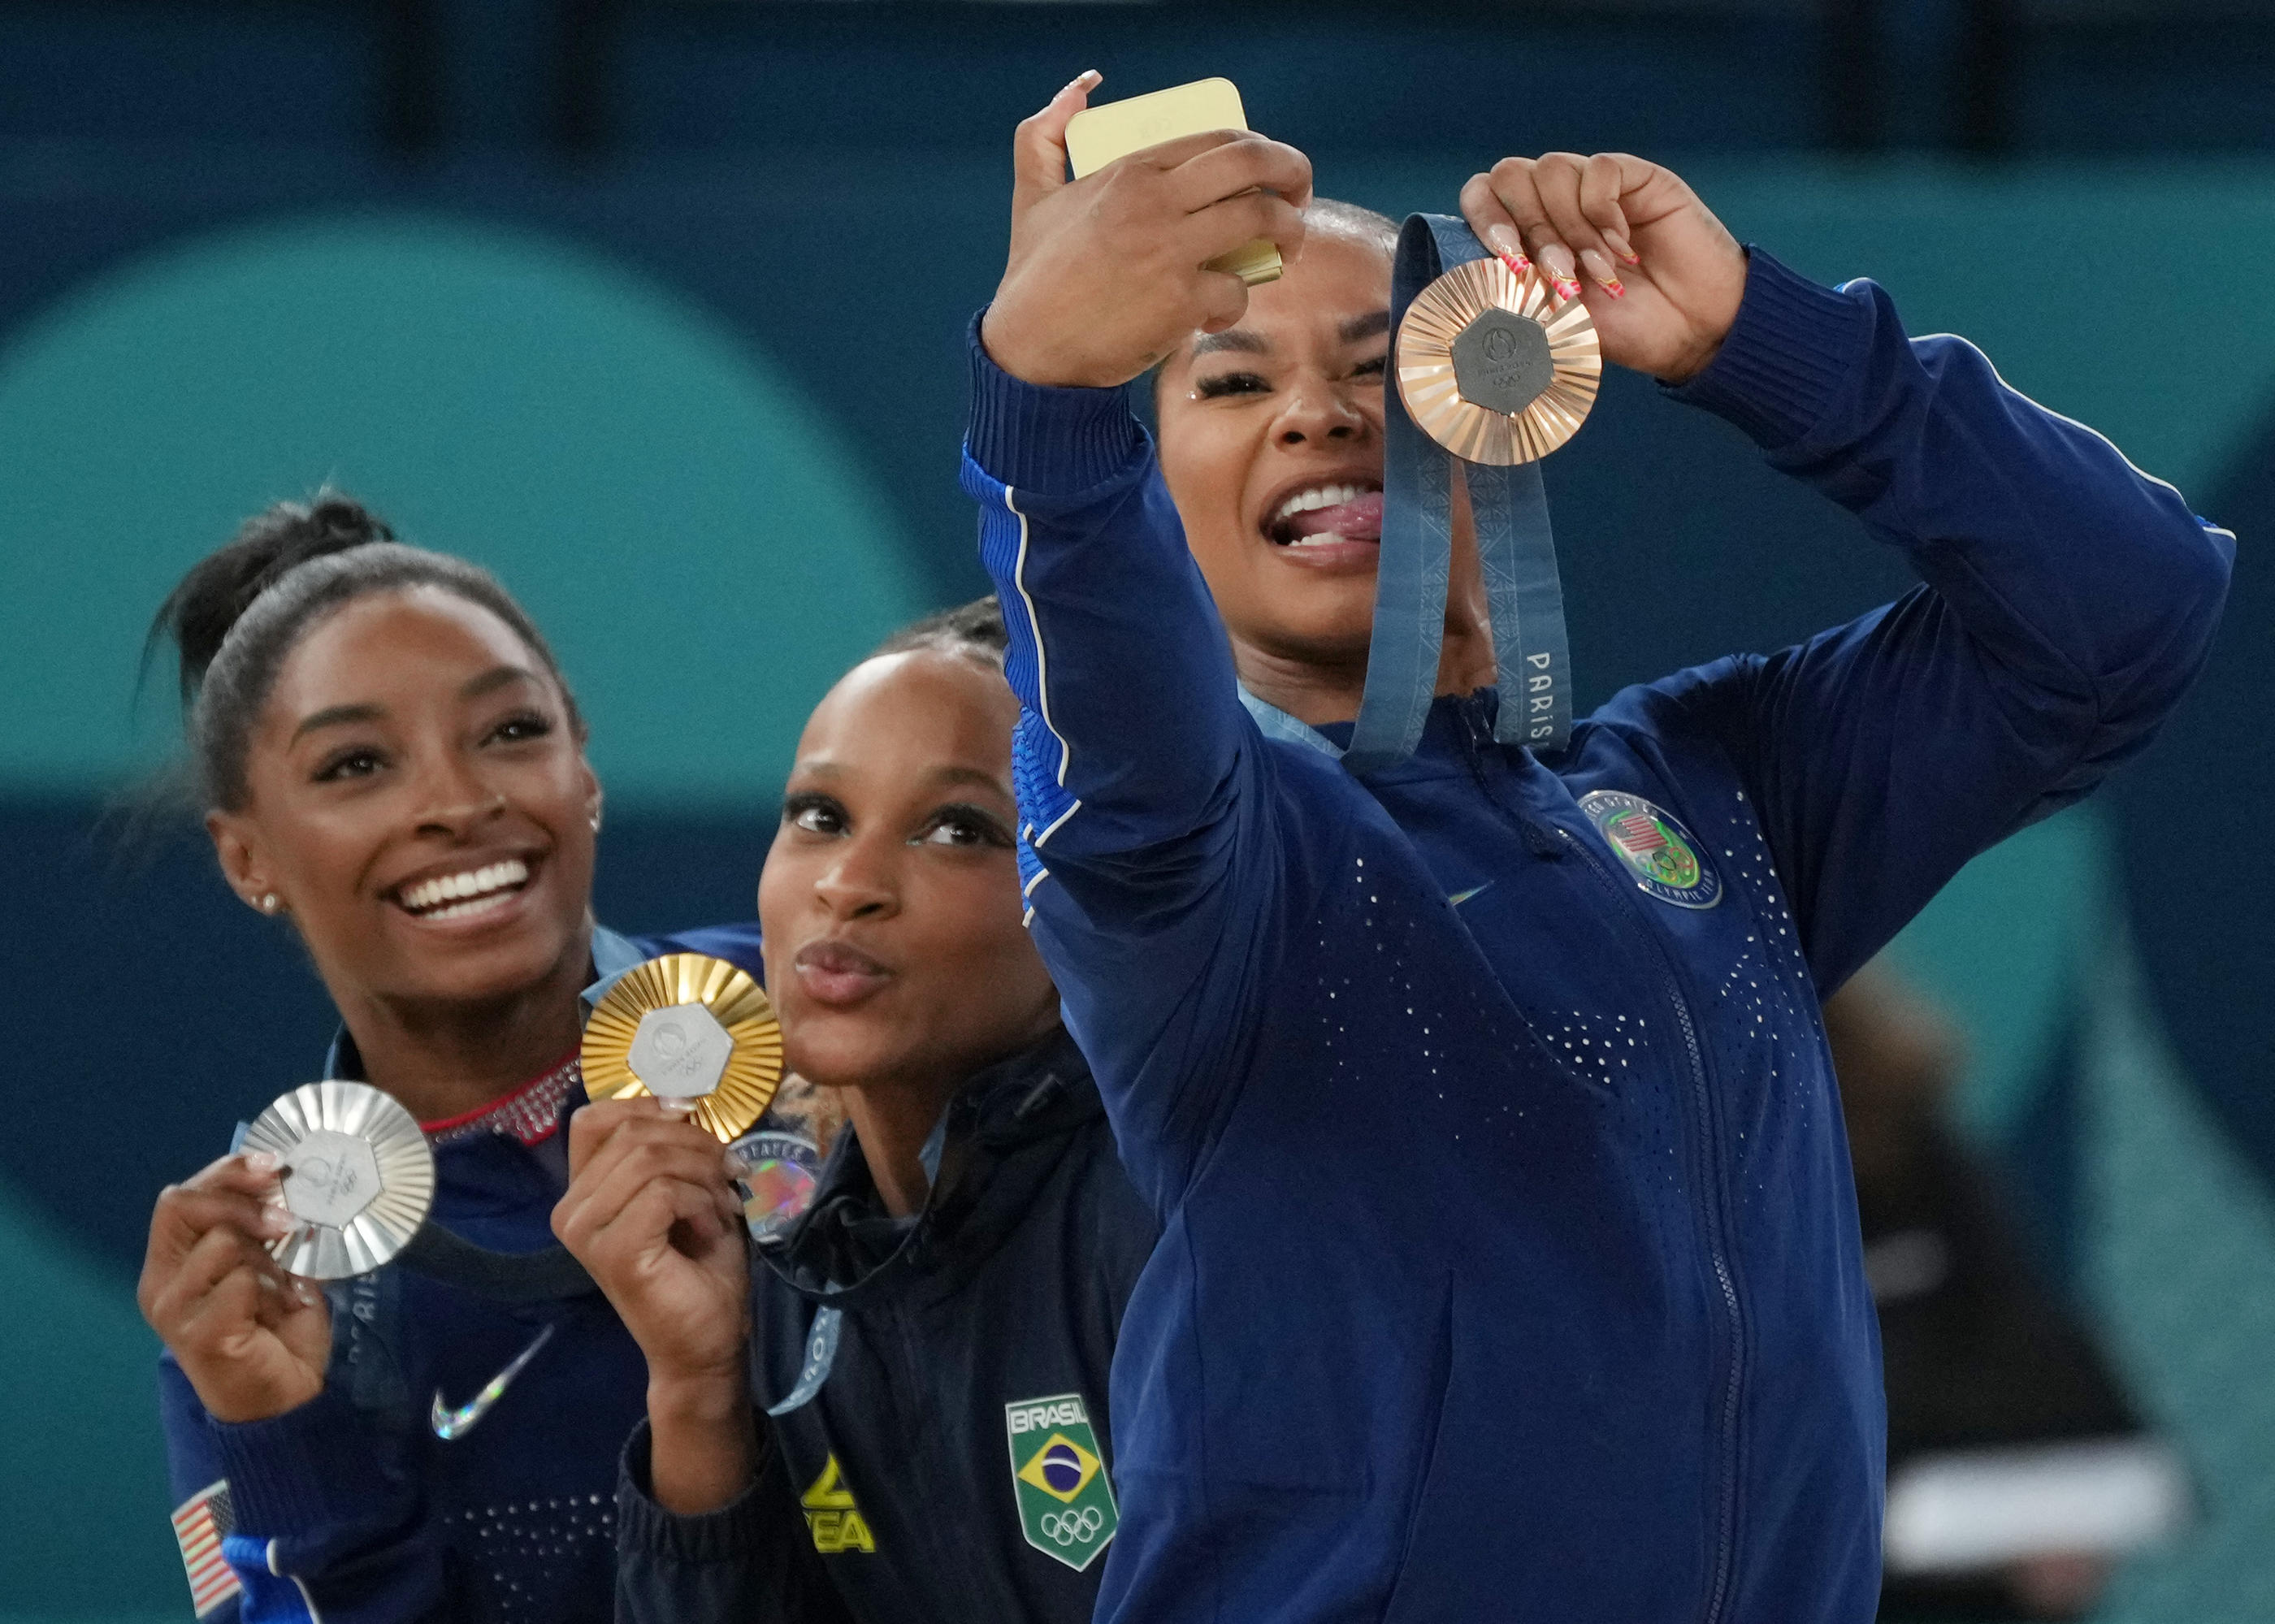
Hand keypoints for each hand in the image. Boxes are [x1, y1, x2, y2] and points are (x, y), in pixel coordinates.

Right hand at [138, 1153, 330, 1423]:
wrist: (286, 1398)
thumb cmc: (278, 1328)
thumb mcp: (271, 1264)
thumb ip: (263, 1227)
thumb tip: (286, 1176)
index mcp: (174, 1261)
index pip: (180, 1197)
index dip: (226, 1171)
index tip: (274, 1165)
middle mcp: (162, 1282)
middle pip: (183, 1205)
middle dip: (242, 1202)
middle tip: (287, 1220)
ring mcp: (174, 1309)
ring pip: (219, 1242)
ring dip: (266, 1257)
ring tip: (282, 1288)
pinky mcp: (198, 1333)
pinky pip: (239, 1282)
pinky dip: (272, 1289)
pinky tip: (281, 1310)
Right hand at [552, 1099, 749, 1389]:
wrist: (705, 1344)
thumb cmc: (700, 1268)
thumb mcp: (687, 1191)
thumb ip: (671, 1150)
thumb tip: (683, 1100)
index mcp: (582, 1191)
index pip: (594, 1117)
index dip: (647, 1105)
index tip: (694, 1118)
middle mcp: (570, 1209)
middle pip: (631, 1132)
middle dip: (696, 1144)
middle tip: (731, 1173)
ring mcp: (585, 1231)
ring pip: (650, 1158)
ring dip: (703, 1175)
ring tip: (722, 1207)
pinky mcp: (612, 1251)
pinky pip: (663, 1192)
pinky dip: (702, 1203)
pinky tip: (712, 1232)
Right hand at [980, 71, 1313, 388]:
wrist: (1030, 347)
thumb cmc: (1035, 274)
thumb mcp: (1033, 193)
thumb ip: (1045, 133)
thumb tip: (1084, 86)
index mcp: (1130, 170)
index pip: (1218, 139)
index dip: (1260, 149)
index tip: (1270, 170)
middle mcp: (1155, 201)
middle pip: (1252, 163)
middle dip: (1294, 172)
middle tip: (1301, 195)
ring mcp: (1171, 250)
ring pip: (1262, 219)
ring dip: (1291, 231)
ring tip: (1289, 248)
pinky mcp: (1181, 301)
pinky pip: (1238, 290)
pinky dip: (1238, 302)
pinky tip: (1219, 310)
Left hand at [1462, 153, 1745, 383]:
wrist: (1693, 331)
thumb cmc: (1626, 330)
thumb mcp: (1557, 321)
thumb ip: (1517, 293)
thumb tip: (1476, 280)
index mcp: (1527, 234)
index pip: (1481, 195)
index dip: (1483, 221)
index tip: (1509, 264)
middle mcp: (1555, 203)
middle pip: (1509, 173)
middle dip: (1526, 227)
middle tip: (1559, 275)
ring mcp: (1593, 187)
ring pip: (1552, 169)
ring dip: (1569, 228)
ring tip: (1599, 271)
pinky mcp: (1634, 177)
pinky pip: (1599, 169)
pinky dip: (1604, 213)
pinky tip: (1624, 249)